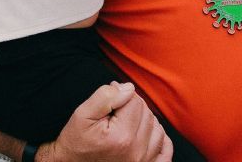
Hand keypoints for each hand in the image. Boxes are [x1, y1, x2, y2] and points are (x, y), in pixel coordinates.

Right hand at [39, 82, 172, 161]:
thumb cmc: (76, 143)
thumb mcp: (82, 115)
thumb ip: (106, 97)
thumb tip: (129, 88)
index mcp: (121, 137)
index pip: (135, 100)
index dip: (121, 95)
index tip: (109, 104)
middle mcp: (136, 152)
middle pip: (146, 112)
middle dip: (132, 107)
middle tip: (114, 115)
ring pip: (157, 127)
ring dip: (144, 121)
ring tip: (125, 125)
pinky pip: (166, 149)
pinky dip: (159, 139)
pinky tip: (144, 136)